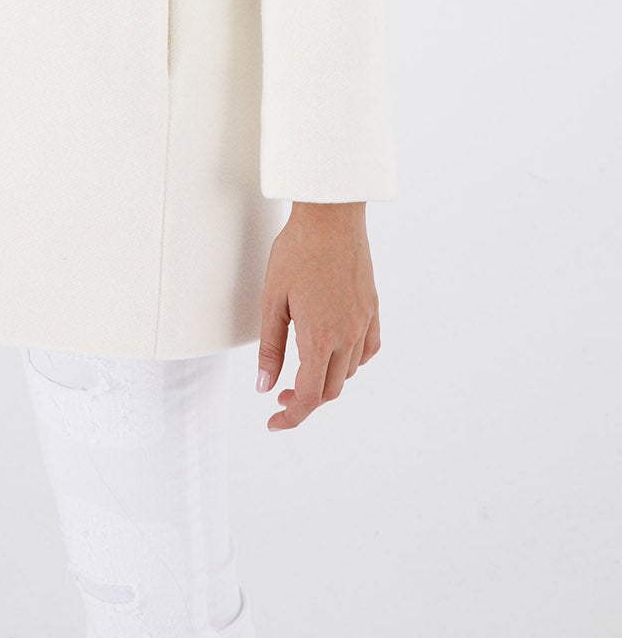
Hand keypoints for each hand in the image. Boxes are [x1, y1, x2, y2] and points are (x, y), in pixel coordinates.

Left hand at [256, 202, 380, 430]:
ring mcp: (364, 322)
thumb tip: (264, 386)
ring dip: (326, 380)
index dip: (291, 416)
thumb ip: (270, 347)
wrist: (330, 215)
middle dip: (305, 401)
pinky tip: (336, 354)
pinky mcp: (373, 308)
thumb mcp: (272, 299)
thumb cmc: (296, 251)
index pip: (309, 396)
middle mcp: (347, 335)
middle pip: (330, 389)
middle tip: (280, 396)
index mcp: (319, 337)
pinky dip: (352, 362)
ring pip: (349, 372)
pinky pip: (368, 349)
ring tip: (302, 371)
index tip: (274, 422)